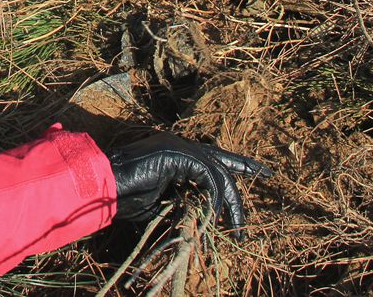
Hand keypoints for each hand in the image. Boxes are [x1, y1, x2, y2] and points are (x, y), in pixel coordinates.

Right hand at [109, 133, 273, 233]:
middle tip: (268, 175)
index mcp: (176, 154)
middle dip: (246, 169)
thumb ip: (185, 200)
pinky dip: (214, 197)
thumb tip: (205, 214)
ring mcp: (178, 146)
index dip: (238, 162)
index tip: (259, 169)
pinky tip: (215, 215)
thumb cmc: (126, 198)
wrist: (105, 187)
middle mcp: (179, 145)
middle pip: (221, 160)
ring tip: (236, 227)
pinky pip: (208, 176)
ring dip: (230, 202)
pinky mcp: (177, 154)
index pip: (213, 157)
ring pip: (218, 172)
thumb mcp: (163, 202)